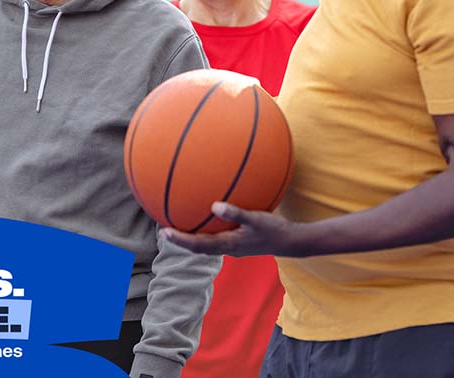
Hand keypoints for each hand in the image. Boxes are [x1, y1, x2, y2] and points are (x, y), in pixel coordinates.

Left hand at [162, 202, 304, 256]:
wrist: (292, 242)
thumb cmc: (275, 230)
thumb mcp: (256, 219)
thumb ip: (236, 213)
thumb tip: (214, 205)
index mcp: (228, 245)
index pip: (197, 245)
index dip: (179, 240)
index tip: (164, 233)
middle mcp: (227, 248)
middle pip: (197, 247)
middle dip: (179, 239)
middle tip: (162, 229)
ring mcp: (232, 246)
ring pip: (205, 243)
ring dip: (190, 236)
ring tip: (176, 224)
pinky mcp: (238, 241)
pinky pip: (215, 236)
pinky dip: (205, 229)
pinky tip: (206, 215)